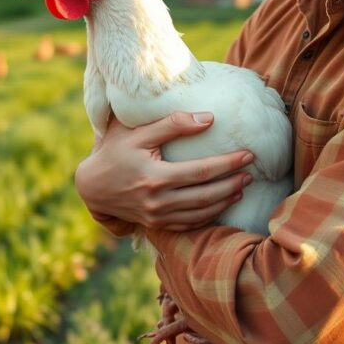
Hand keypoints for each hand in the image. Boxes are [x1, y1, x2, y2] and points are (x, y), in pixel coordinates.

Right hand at [75, 112, 253, 231]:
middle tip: (251, 172)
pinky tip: (222, 205)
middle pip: (206, 195)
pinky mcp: (156, 225)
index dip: (228, 164)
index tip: (248, 154)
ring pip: (201, 213)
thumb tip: (208, 119)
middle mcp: (158, 201)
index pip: (202, 171)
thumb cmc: (114, 152)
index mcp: (155, 177)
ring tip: (242, 188)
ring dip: (225, 201)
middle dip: (233, 184)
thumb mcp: (137, 132)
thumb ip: (172, 124)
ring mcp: (157, 216)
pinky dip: (209, 216)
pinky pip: (189, 224)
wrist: (92, 185)